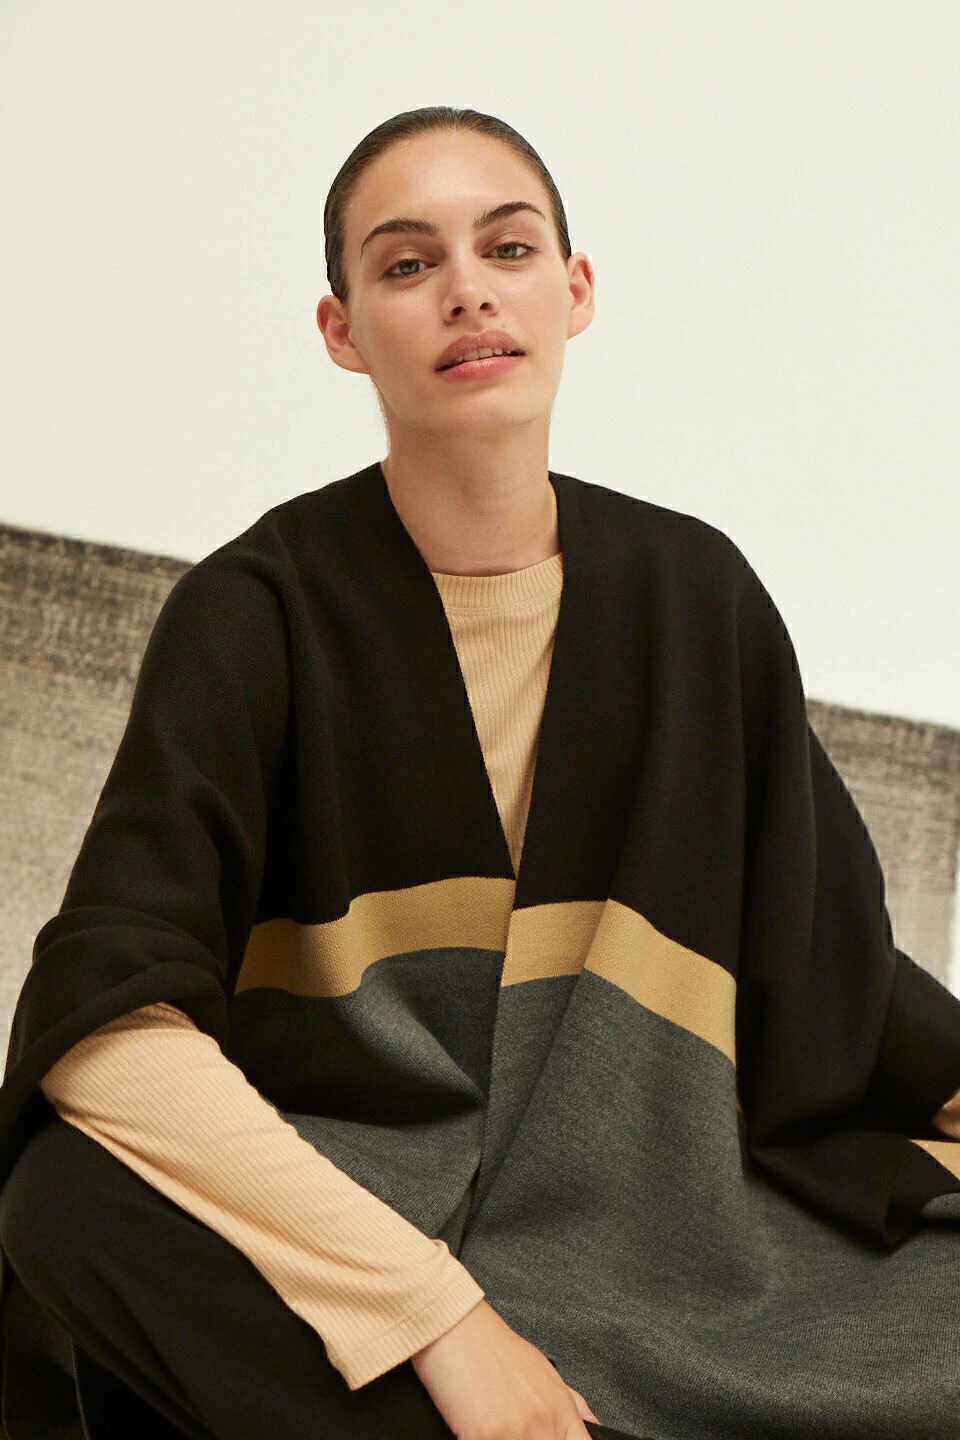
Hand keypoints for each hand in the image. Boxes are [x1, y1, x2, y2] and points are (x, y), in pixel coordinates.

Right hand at [411, 1298, 600, 1437]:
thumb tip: (592, 1423)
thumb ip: (570, 1401)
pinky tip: (473, 1429)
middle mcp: (542, 1421)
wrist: (454, 1326)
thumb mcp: (541, 1367)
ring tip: (494, 1427)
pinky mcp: (484, 1436)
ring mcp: (515, 1431)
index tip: (550, 1438)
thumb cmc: (491, 1344)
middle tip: (514, 1430)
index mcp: (559, 1407)